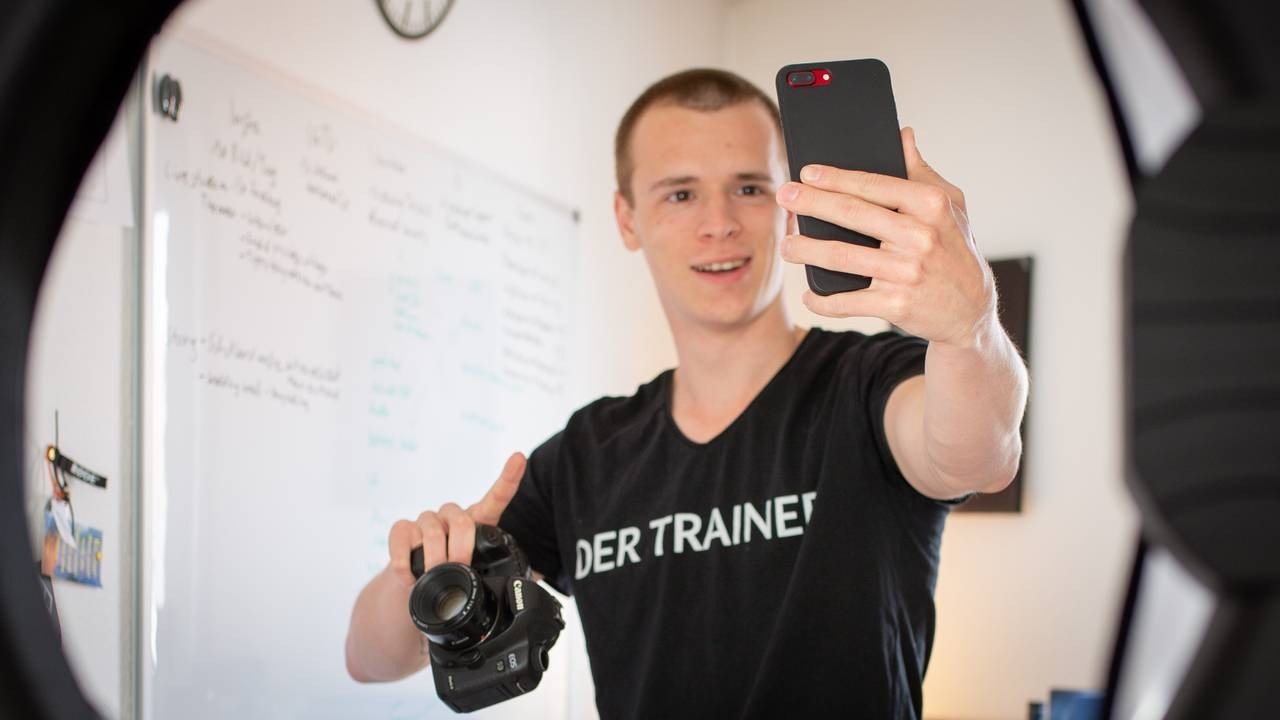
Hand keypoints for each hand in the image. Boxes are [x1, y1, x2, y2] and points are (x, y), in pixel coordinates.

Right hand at [385, 452, 526, 589]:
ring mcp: (426, 521)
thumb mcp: (476, 574)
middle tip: (458, 571)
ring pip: (431, 533)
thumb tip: (529, 584)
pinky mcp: (402, 529)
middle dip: (460, 551)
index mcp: (477, 523)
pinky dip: (406, 565)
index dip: (509, 477)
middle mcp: (452, 516)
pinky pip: (403, 541)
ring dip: (432, 562)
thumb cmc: (451, 576)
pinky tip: (410, 577)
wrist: (414, 586)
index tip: (519, 457)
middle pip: (462, 522)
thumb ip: (494, 572)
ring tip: (432, 579)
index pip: (496, 497)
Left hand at [775, 127, 996, 347]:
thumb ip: (922, 171)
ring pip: (841, 257)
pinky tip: (808, 293)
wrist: (971, 309)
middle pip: (851, 215)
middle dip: (811, 204)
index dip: (835, 178)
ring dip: (806, 250)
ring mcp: (907, 272)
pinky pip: (847, 301)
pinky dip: (822, 300)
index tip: (806, 173)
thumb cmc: (954, 248)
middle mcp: (920, 236)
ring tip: (787, 245)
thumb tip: (902, 135)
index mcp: (930, 205)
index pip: (873, 184)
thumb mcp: (951, 205)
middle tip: (784, 197)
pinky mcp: (896, 305)